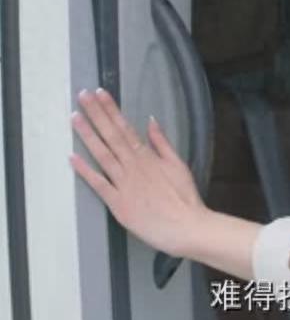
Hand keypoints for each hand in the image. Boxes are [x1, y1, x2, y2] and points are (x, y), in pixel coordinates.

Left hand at [69, 88, 208, 258]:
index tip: (99, 93)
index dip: (111, 110)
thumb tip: (150, 121)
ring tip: (74, 117)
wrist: (186, 226)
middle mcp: (133, 166)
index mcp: (148, 156)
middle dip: (96, 114)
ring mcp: (123, 184)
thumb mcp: (178, 164)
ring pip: (102, 155)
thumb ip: (162, 143)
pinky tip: (73, 157)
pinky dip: (85, 171)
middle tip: (82, 96)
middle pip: (111, 136)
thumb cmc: (185, 197)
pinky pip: (98, 184)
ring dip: (87, 135)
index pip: (125, 127)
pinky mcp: (117, 203)